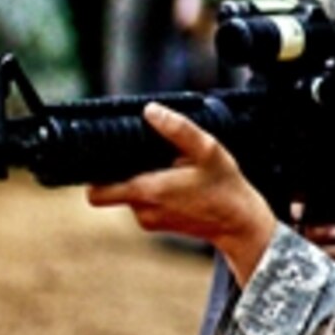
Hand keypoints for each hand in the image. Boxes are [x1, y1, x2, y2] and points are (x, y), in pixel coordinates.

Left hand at [87, 102, 275, 285]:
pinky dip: (152, 189)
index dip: (94, 173)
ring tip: (169, 166)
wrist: (240, 224)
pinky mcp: (159, 224)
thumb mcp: (207, 149)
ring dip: (141, 178)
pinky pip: (144, 202)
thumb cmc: (225, 187)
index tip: (106, 155)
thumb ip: (178, 129)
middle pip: (112, 188)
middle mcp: (143, 210)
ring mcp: (150, 220)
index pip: (96, 192)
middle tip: (144, 154)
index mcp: (147, 192)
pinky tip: (175, 179)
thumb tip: (151, 111)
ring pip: (129, 193)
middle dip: (122, 170)